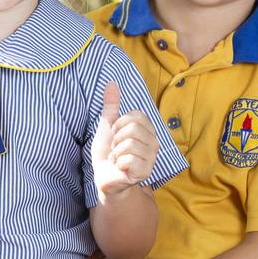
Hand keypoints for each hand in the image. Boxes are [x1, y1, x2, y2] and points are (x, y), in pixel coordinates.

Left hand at [91, 82, 158, 197]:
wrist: (104, 176)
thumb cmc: (107, 151)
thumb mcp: (107, 125)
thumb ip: (111, 105)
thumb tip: (111, 82)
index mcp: (147, 130)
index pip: (135, 115)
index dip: (119, 124)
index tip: (116, 134)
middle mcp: (154, 143)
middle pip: (132, 128)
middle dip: (117, 138)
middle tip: (116, 148)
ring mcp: (151, 158)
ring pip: (130, 143)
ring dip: (117, 151)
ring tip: (118, 158)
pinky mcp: (146, 172)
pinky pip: (128, 159)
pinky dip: (118, 163)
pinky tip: (121, 168)